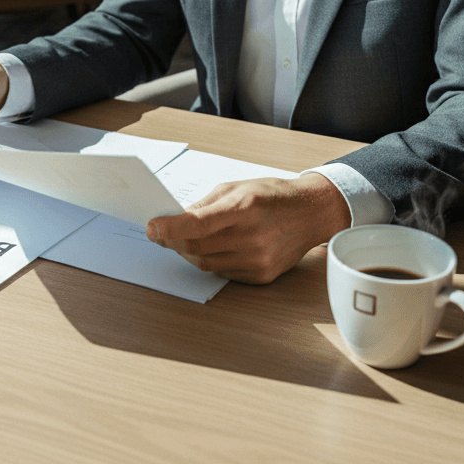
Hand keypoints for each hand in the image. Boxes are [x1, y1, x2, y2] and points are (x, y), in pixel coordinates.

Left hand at [146, 173, 349, 283]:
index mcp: (246, 207)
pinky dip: (211, 261)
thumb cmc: (273, 196)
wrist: (311, 214)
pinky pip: (223, 272)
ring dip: (189, 252)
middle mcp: (253, 236)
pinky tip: (215, 248)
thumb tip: (176, 220)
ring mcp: (258, 259)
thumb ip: (205, 204)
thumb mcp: (237, 187)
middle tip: (162, 234)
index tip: (152, 228)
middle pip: (197, 247)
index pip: (198, 224)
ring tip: (187, 240)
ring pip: (206, 263)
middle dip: (173, 241)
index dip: (170, 228)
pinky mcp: (261, 275)